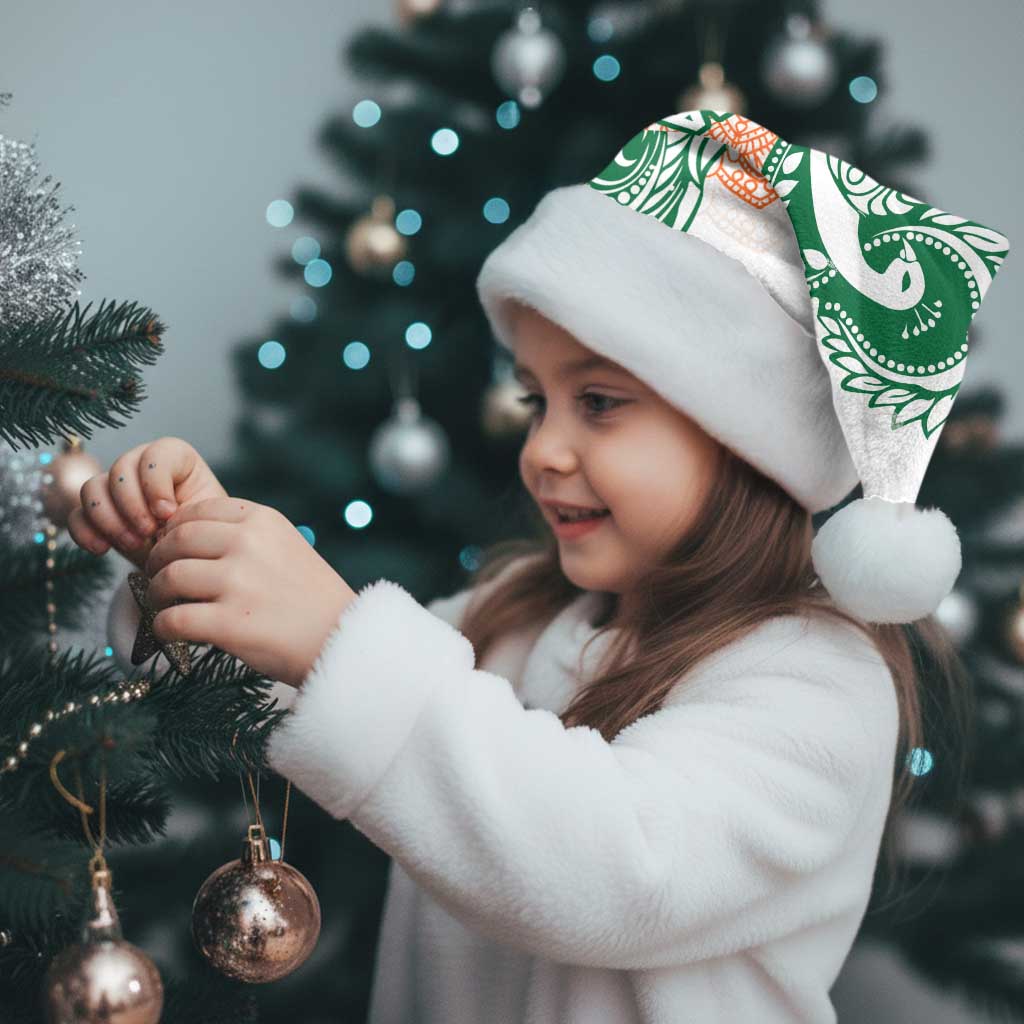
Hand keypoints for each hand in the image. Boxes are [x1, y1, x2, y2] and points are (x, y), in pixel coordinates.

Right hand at [67, 437, 227, 571]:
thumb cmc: (203, 534)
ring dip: (109, 519)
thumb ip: (189, 510)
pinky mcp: (97, 514)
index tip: (168, 513)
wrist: (188, 560)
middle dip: (132, 505)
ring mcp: (115, 488)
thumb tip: (163, 515)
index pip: (156, 454)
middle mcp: (141, 466)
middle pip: (120, 469)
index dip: (156, 483)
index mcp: (176, 459)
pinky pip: (76, 515)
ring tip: (133, 544)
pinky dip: (85, 532)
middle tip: (148, 533)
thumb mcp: (206, 520)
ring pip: (92, 488)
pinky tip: (102, 549)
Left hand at [142, 496, 357, 687]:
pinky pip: (172, 620)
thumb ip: (245, 536)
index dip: (174, 530)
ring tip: (165, 605)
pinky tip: (170, 632)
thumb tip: (185, 538)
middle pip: (176, 541)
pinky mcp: (229, 623)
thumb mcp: (287, 546)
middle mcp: (248, 544)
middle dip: (158, 560)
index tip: (172, 548)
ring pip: (169, 578)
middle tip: (158, 577)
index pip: (197, 511)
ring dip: (157, 594)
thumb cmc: (313, 598)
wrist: (343, 639)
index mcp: (263, 520)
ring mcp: (238, 583)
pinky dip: (163, 628)